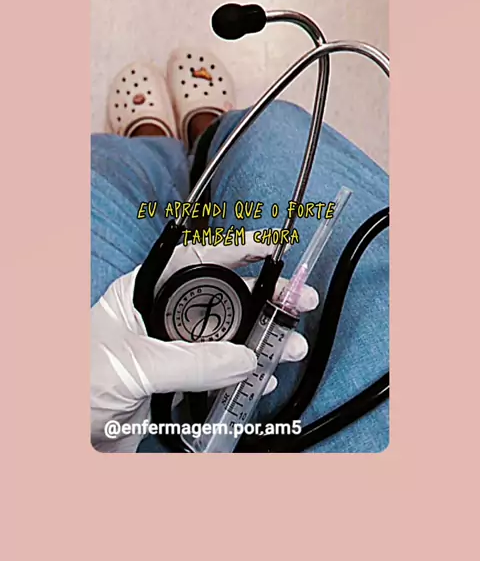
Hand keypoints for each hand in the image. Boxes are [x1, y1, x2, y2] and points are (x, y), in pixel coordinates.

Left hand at [91, 231, 317, 451]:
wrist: (58, 440)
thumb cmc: (76, 385)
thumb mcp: (134, 366)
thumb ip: (191, 362)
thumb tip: (244, 358)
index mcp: (142, 296)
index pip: (196, 261)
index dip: (235, 250)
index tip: (272, 246)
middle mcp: (160, 320)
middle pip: (221, 301)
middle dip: (262, 302)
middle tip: (300, 304)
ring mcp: (170, 354)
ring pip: (226, 341)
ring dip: (262, 344)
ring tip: (292, 349)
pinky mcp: (175, 388)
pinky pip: (218, 379)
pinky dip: (244, 379)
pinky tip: (263, 379)